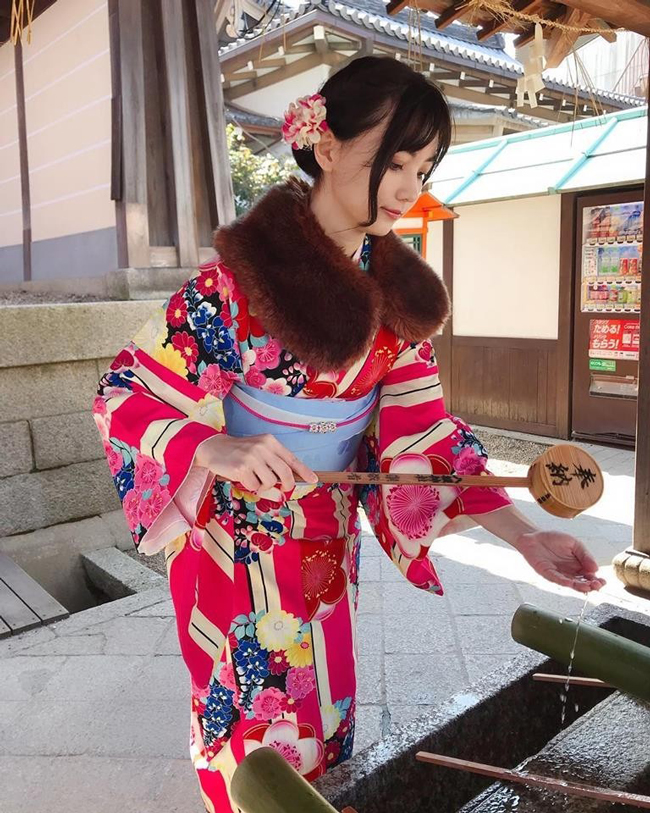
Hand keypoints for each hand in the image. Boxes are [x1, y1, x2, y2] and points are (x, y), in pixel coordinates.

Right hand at [195, 433, 317, 493]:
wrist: (214, 447)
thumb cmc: (240, 452)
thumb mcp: (259, 449)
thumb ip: (274, 461)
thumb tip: (289, 480)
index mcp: (270, 442)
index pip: (292, 459)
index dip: (304, 471)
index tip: (314, 480)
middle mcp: (263, 448)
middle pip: (285, 473)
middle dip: (287, 485)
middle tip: (283, 489)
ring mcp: (252, 458)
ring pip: (270, 482)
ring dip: (264, 486)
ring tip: (255, 479)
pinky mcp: (242, 468)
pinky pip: (254, 486)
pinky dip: (250, 486)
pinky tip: (243, 478)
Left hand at [514, 530, 605, 592]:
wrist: (534, 536)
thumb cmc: (553, 539)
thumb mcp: (574, 543)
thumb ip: (585, 555)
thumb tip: (596, 568)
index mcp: (577, 566)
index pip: (589, 576)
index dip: (596, 580)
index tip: (602, 581)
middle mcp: (569, 572)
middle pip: (582, 583)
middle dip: (590, 586)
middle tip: (597, 586)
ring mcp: (558, 574)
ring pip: (571, 584)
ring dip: (579, 586)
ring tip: (587, 586)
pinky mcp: (547, 573)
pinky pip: (556, 579)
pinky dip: (563, 582)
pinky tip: (570, 583)